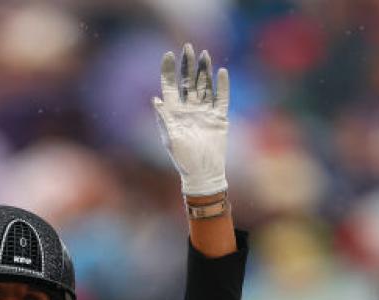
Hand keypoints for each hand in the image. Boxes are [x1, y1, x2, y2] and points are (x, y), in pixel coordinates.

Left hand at [152, 42, 228, 196]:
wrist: (202, 173)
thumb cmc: (183, 159)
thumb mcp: (170, 138)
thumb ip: (164, 118)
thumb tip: (156, 99)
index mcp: (174, 113)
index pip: (171, 87)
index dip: (169, 71)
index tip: (169, 55)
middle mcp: (189, 109)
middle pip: (188, 82)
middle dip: (188, 65)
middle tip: (188, 47)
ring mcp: (204, 112)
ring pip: (205, 86)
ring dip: (204, 71)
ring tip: (204, 54)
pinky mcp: (219, 118)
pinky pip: (222, 98)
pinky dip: (222, 86)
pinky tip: (221, 73)